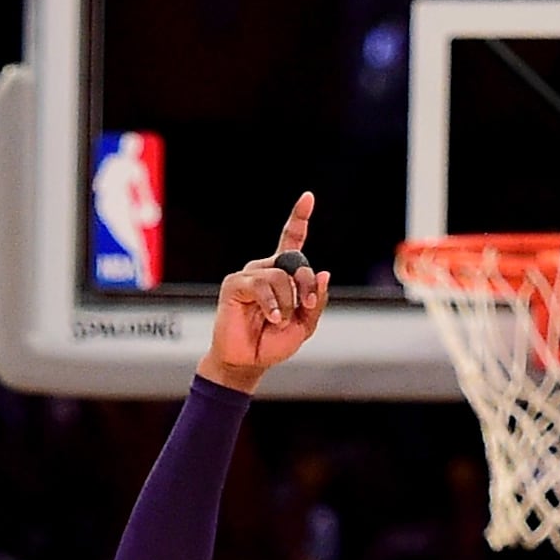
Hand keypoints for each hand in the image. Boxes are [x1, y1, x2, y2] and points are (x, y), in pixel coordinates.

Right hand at [197, 196, 330, 389]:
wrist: (248, 362)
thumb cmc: (273, 343)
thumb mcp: (305, 325)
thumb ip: (316, 301)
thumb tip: (324, 274)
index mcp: (282, 274)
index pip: (291, 241)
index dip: (299, 219)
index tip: (308, 197)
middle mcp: (265, 268)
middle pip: (295, 261)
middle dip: (307, 285)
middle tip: (306, 307)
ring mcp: (249, 274)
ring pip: (280, 276)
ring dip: (287, 303)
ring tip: (279, 320)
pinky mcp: (235, 285)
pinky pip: (260, 285)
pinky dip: (271, 304)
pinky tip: (272, 318)